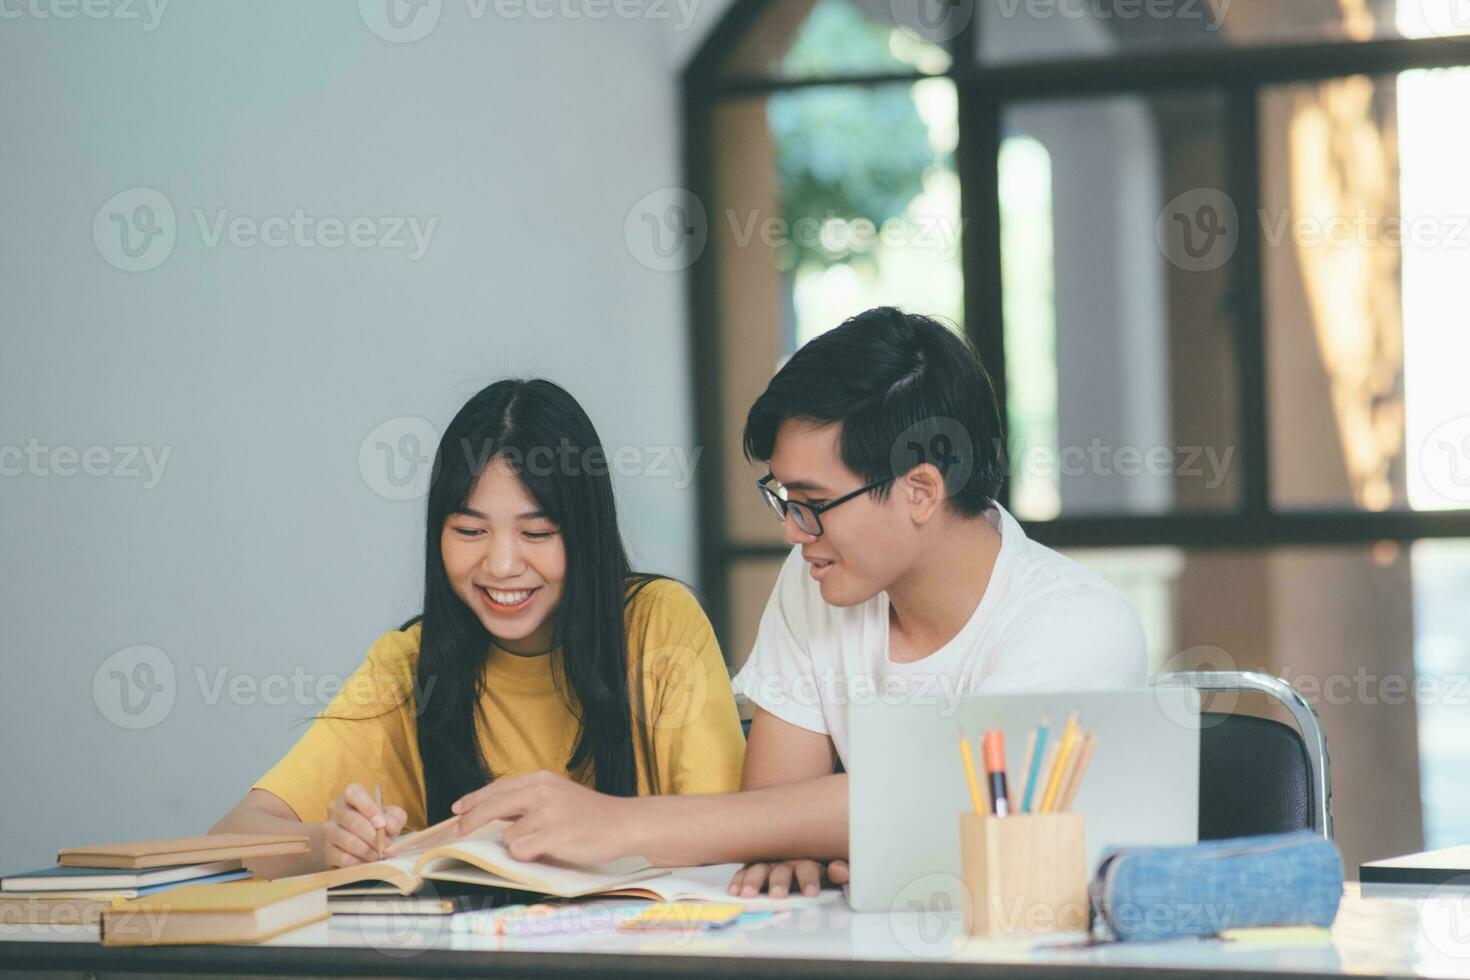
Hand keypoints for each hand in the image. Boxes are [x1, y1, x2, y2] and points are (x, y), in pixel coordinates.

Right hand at [323, 782, 406, 867]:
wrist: (355, 843)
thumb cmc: (375, 824)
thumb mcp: (390, 816)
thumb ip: (395, 817)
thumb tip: (390, 826)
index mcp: (351, 795)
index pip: (354, 793)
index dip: (369, 808)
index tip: (382, 824)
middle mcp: (336, 809)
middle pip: (354, 822)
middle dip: (374, 837)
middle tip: (386, 846)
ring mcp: (329, 830)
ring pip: (348, 841)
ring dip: (368, 851)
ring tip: (379, 855)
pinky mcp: (327, 850)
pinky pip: (343, 858)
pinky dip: (359, 862)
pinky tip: (368, 863)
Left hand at [451, 771, 636, 865]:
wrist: (623, 823)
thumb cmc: (590, 814)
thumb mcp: (557, 794)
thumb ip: (527, 800)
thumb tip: (492, 812)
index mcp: (541, 780)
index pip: (497, 789)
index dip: (474, 800)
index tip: (457, 810)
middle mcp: (541, 792)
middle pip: (492, 806)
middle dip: (470, 821)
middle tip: (455, 833)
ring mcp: (546, 814)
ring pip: (508, 835)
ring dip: (517, 844)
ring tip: (545, 842)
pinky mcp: (552, 835)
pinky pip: (520, 850)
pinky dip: (527, 854)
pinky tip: (547, 850)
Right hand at [728, 859, 848, 898]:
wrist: (795, 839)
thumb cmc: (817, 865)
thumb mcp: (831, 867)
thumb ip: (839, 870)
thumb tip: (841, 871)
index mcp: (808, 860)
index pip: (809, 867)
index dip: (810, 880)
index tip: (811, 893)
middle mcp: (786, 859)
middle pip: (782, 869)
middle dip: (779, 882)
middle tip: (778, 895)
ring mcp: (768, 862)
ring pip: (760, 868)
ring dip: (754, 881)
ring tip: (748, 895)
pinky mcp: (753, 867)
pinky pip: (744, 872)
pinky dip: (739, 881)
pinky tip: (734, 891)